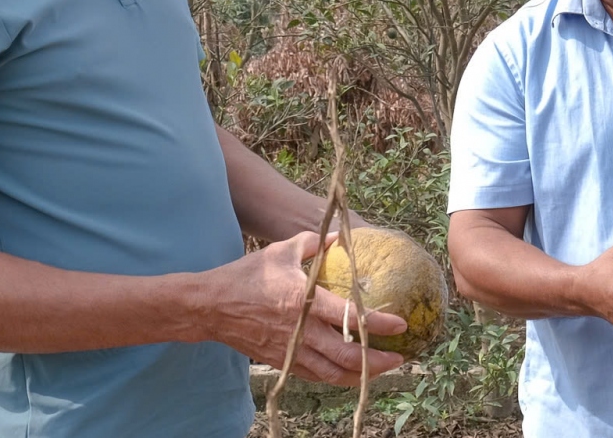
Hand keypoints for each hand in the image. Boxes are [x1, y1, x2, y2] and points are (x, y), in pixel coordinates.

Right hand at [204, 231, 408, 385]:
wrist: (211, 307)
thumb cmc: (247, 275)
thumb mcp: (281, 252)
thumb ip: (313, 243)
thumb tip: (338, 237)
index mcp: (304, 302)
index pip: (350, 317)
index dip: (379, 324)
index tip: (401, 326)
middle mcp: (301, 331)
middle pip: (347, 355)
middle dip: (378, 360)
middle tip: (399, 357)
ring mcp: (290, 350)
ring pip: (333, 373)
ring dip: (361, 374)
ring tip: (380, 370)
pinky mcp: (280, 361)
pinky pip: (314, 375)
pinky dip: (335, 376)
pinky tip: (349, 372)